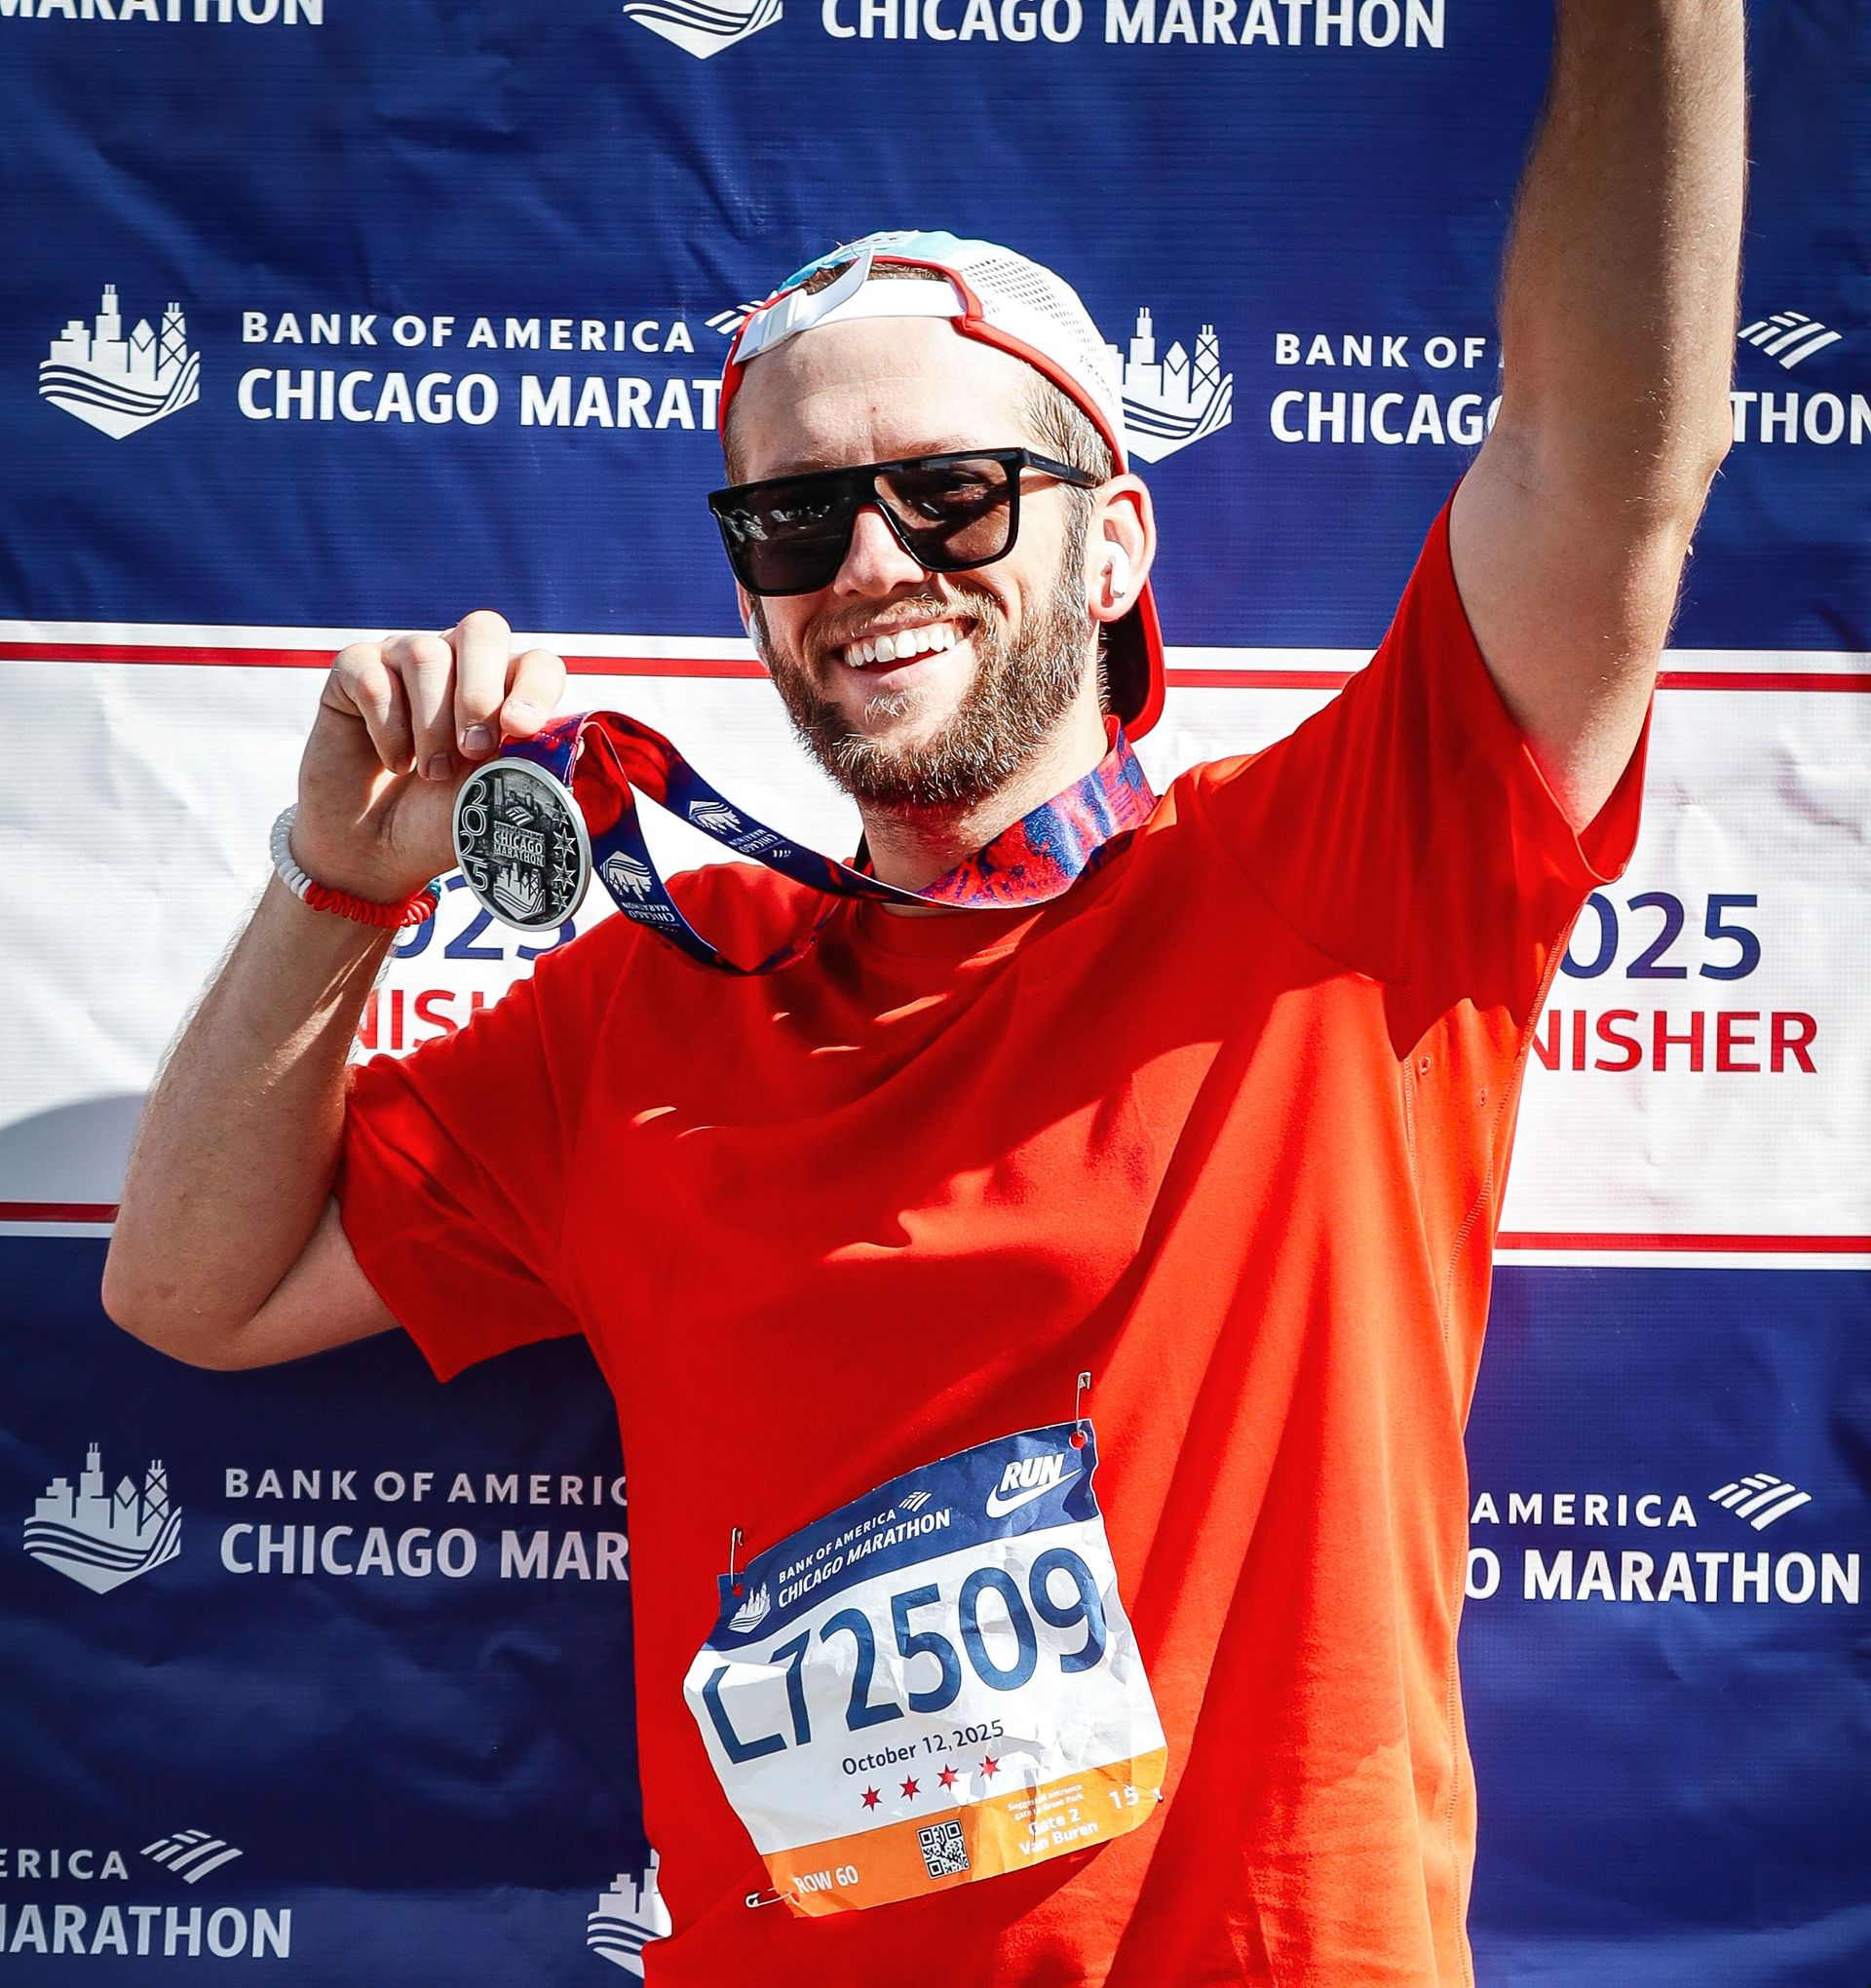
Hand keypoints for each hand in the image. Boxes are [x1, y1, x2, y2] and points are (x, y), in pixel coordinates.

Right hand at [293, 611, 565, 901]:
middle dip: (479, 694)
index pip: (537, 663)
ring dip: (431, 724)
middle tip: (475, 752)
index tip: (519, 730)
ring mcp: (404, 660)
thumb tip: (572, 740)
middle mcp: (458, 664)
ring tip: (430, 771)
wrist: (376, 852)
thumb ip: (528, 767)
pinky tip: (394, 762)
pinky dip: (386, 727)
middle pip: (482, 630)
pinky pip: (373, 676)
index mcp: (505, 691)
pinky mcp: (355, 670)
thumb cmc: (440, 822)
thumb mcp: (492, 801)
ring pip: (425, 655)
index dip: (535, 688)